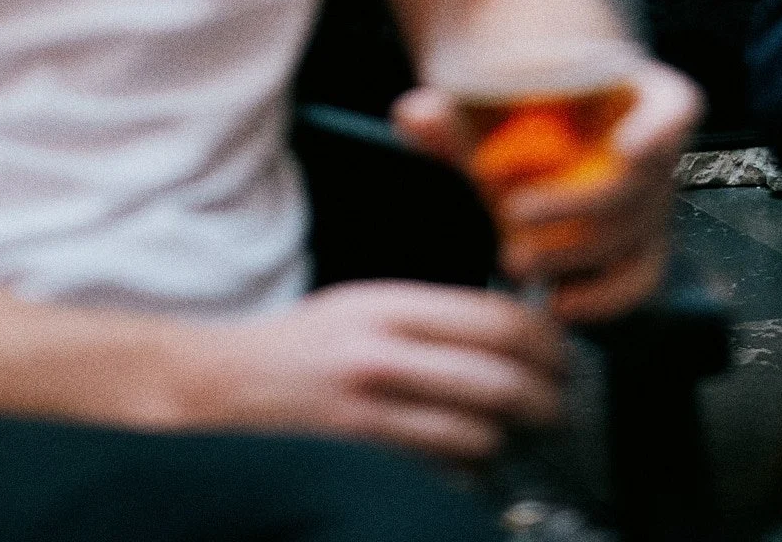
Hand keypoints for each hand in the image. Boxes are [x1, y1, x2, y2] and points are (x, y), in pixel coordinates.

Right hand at [184, 280, 565, 462]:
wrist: (220, 389)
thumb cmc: (298, 347)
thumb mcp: (362, 305)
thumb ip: (428, 318)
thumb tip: (506, 336)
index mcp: (388, 306)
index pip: (495, 320)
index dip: (545, 342)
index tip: (561, 355)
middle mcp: (382, 356)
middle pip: (499, 381)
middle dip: (546, 399)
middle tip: (559, 406)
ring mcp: (372, 416)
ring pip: (478, 435)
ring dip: (506, 440)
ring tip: (511, 435)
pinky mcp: (363, 462)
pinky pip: (442, 476)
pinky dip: (466, 472)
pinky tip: (466, 462)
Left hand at [393, 58, 702, 322]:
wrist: (536, 133)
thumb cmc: (518, 109)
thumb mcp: (486, 103)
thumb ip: (450, 110)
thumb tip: (412, 115)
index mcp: (637, 96)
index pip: (673, 106)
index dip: (659, 128)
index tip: (626, 147)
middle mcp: (658, 151)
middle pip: (639, 186)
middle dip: (578, 208)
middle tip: (512, 216)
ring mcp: (655, 203)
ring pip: (637, 239)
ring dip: (578, 256)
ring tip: (515, 261)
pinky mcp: (640, 247)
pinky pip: (639, 278)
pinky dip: (605, 297)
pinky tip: (558, 305)